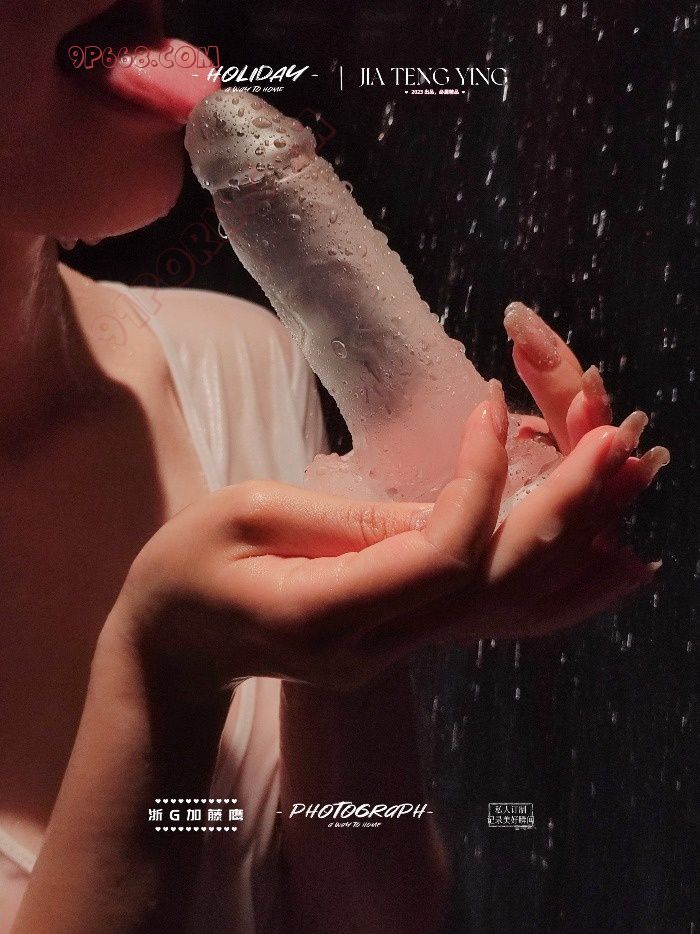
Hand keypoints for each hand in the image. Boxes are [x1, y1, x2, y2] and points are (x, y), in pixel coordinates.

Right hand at [106, 368, 665, 698]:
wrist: (172, 649)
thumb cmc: (188, 568)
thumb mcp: (248, 513)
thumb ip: (352, 516)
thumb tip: (451, 503)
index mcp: (322, 613)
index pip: (440, 553)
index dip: (480, 479)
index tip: (489, 406)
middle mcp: (373, 648)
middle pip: (495, 585)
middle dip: (562, 509)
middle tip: (612, 442)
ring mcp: (392, 656)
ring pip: (509, 611)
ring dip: (577, 545)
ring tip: (631, 487)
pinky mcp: (402, 644)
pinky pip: (493, 620)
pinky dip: (560, 589)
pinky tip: (614, 564)